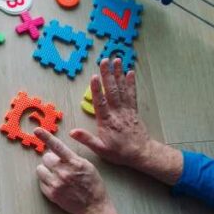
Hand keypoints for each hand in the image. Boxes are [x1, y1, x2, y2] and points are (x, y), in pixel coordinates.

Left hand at [34, 128, 120, 213]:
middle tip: (59, 167)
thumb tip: (59, 152)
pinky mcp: (51, 194)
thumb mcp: (88, 166)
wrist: (94, 207)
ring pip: (40, 169)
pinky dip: (46, 181)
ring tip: (57, 176)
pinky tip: (57, 185)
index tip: (37, 130)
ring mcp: (56, 183)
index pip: (57, 146)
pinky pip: (41, 182)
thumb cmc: (93, 186)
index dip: (46, 137)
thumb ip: (73, 158)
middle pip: (46, 158)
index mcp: (74, 162)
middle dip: (51, 160)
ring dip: (46, 170)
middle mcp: (63, 172)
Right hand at [70, 59, 182, 184]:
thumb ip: (86, 139)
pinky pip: (132, 94)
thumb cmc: (119, 152)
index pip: (100, 102)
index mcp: (107, 121)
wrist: (141, 153)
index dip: (96, 90)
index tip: (94, 77)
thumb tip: (72, 132)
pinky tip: (130, 72)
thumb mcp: (100, 149)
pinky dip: (131, 83)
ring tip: (117, 60)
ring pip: (121, 89)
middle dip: (108, 75)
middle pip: (111, 91)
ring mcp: (126, 110)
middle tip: (105, 61)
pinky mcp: (133, 110)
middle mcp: (117, 112)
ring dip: (118, 74)